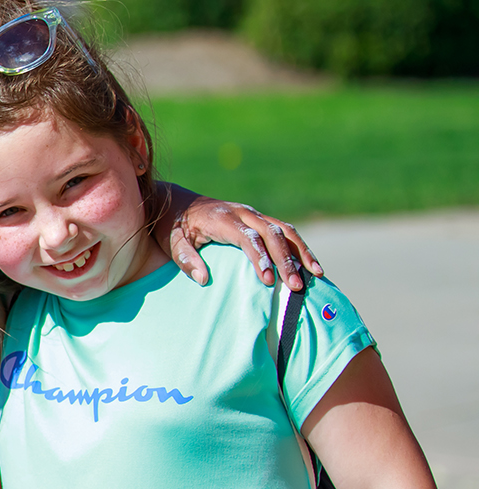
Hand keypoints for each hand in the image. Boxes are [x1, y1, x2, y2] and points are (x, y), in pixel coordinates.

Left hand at [157, 183, 321, 289]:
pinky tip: (311, 266)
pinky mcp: (258, 220)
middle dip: (286, 260)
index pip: (247, 238)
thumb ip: (185, 258)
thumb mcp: (171, 241)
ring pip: (284, 230)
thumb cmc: (173, 226)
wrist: (175, 201)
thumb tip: (203, 279)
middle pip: (272, 234)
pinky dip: (299, 247)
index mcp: (221, 218)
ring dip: (301, 252)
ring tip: (316, 275)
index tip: (268, 281)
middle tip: (296, 286)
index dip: (260, 258)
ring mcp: (252, 215)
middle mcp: (242, 213)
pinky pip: (284, 231)